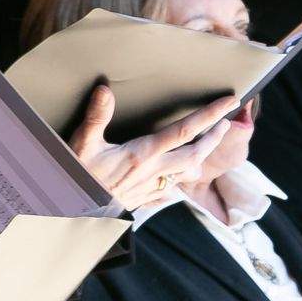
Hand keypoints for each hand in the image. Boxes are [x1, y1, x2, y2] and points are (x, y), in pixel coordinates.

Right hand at [68, 86, 234, 210]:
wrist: (73, 209)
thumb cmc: (78, 175)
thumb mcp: (82, 143)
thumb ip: (96, 117)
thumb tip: (105, 91)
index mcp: (144, 153)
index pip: (185, 130)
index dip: (210, 115)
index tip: (228, 102)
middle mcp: (154, 169)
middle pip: (196, 153)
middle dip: (215, 137)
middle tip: (227, 122)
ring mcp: (151, 185)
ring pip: (188, 171)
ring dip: (203, 156)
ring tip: (210, 143)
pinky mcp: (144, 197)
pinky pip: (172, 186)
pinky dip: (183, 176)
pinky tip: (182, 172)